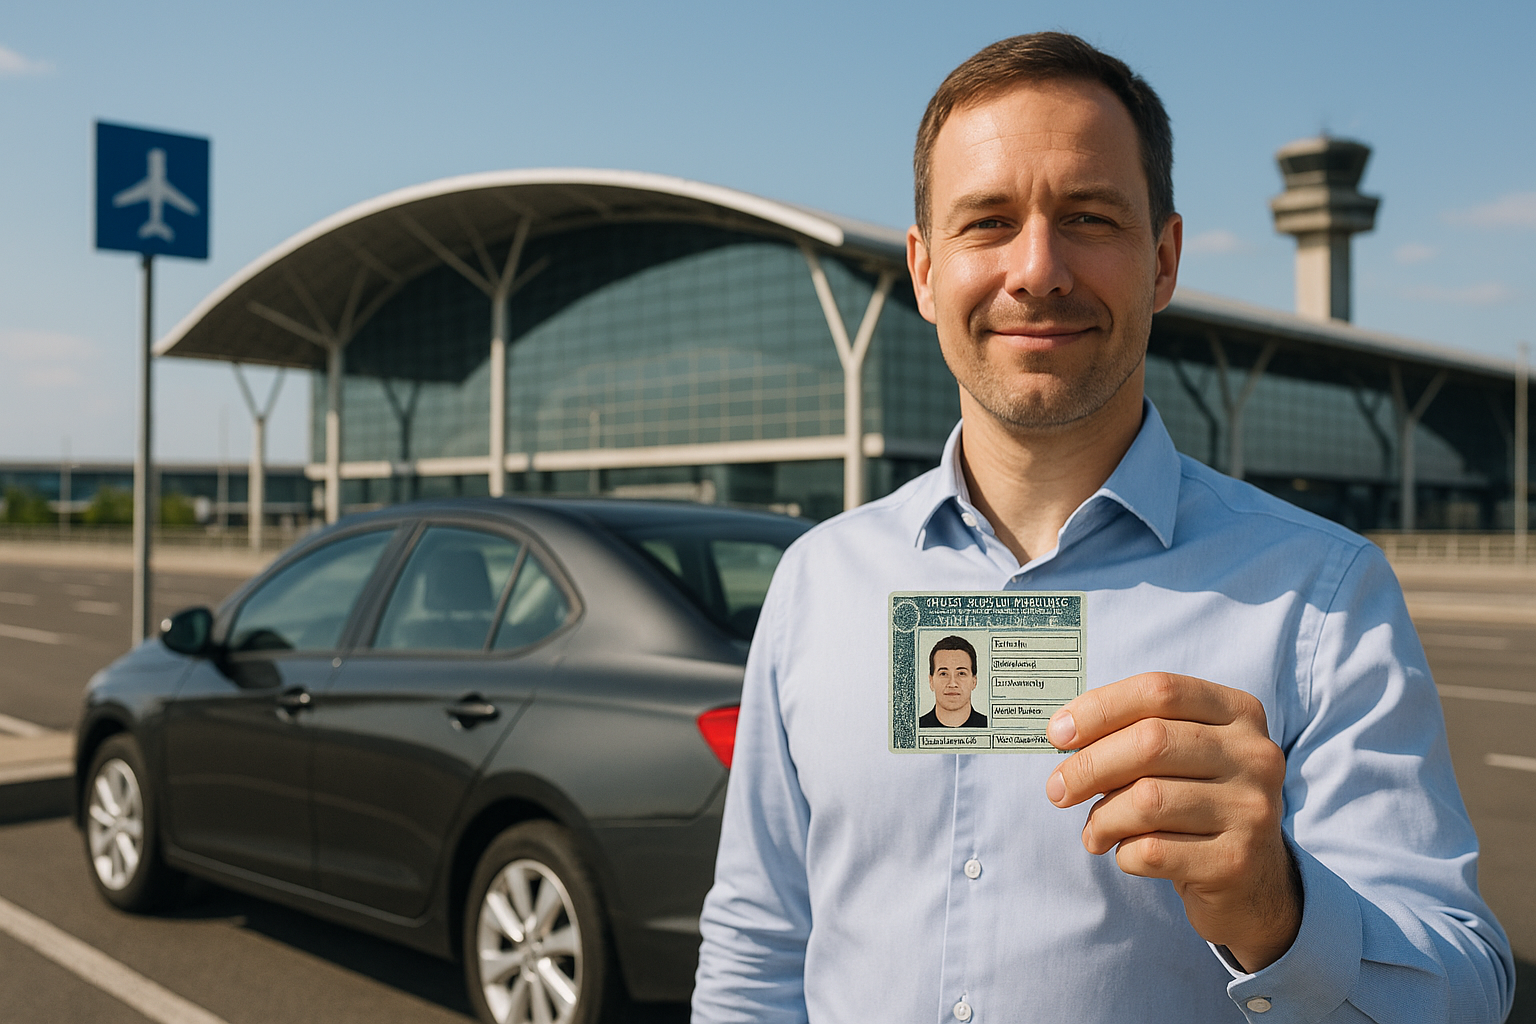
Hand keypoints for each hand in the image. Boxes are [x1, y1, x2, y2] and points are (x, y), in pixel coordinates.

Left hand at [1044, 672, 1301, 971]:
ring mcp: (1251, 810)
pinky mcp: (1236, 862)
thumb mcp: (1182, 756)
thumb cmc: (1197, 804)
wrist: (1254, 883)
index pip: (1159, 691)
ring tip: (1094, 831)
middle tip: (1057, 789)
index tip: (1057, 733)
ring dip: (1102, 818)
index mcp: (1239, 713)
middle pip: (1150, 741)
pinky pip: (1153, 851)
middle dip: (1087, 766)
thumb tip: (1063, 733)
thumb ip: (1135, 732)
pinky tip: (1125, 853)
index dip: (1099, 708)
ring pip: (1147, 800)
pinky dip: (1123, 852)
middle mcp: (1255, 756)